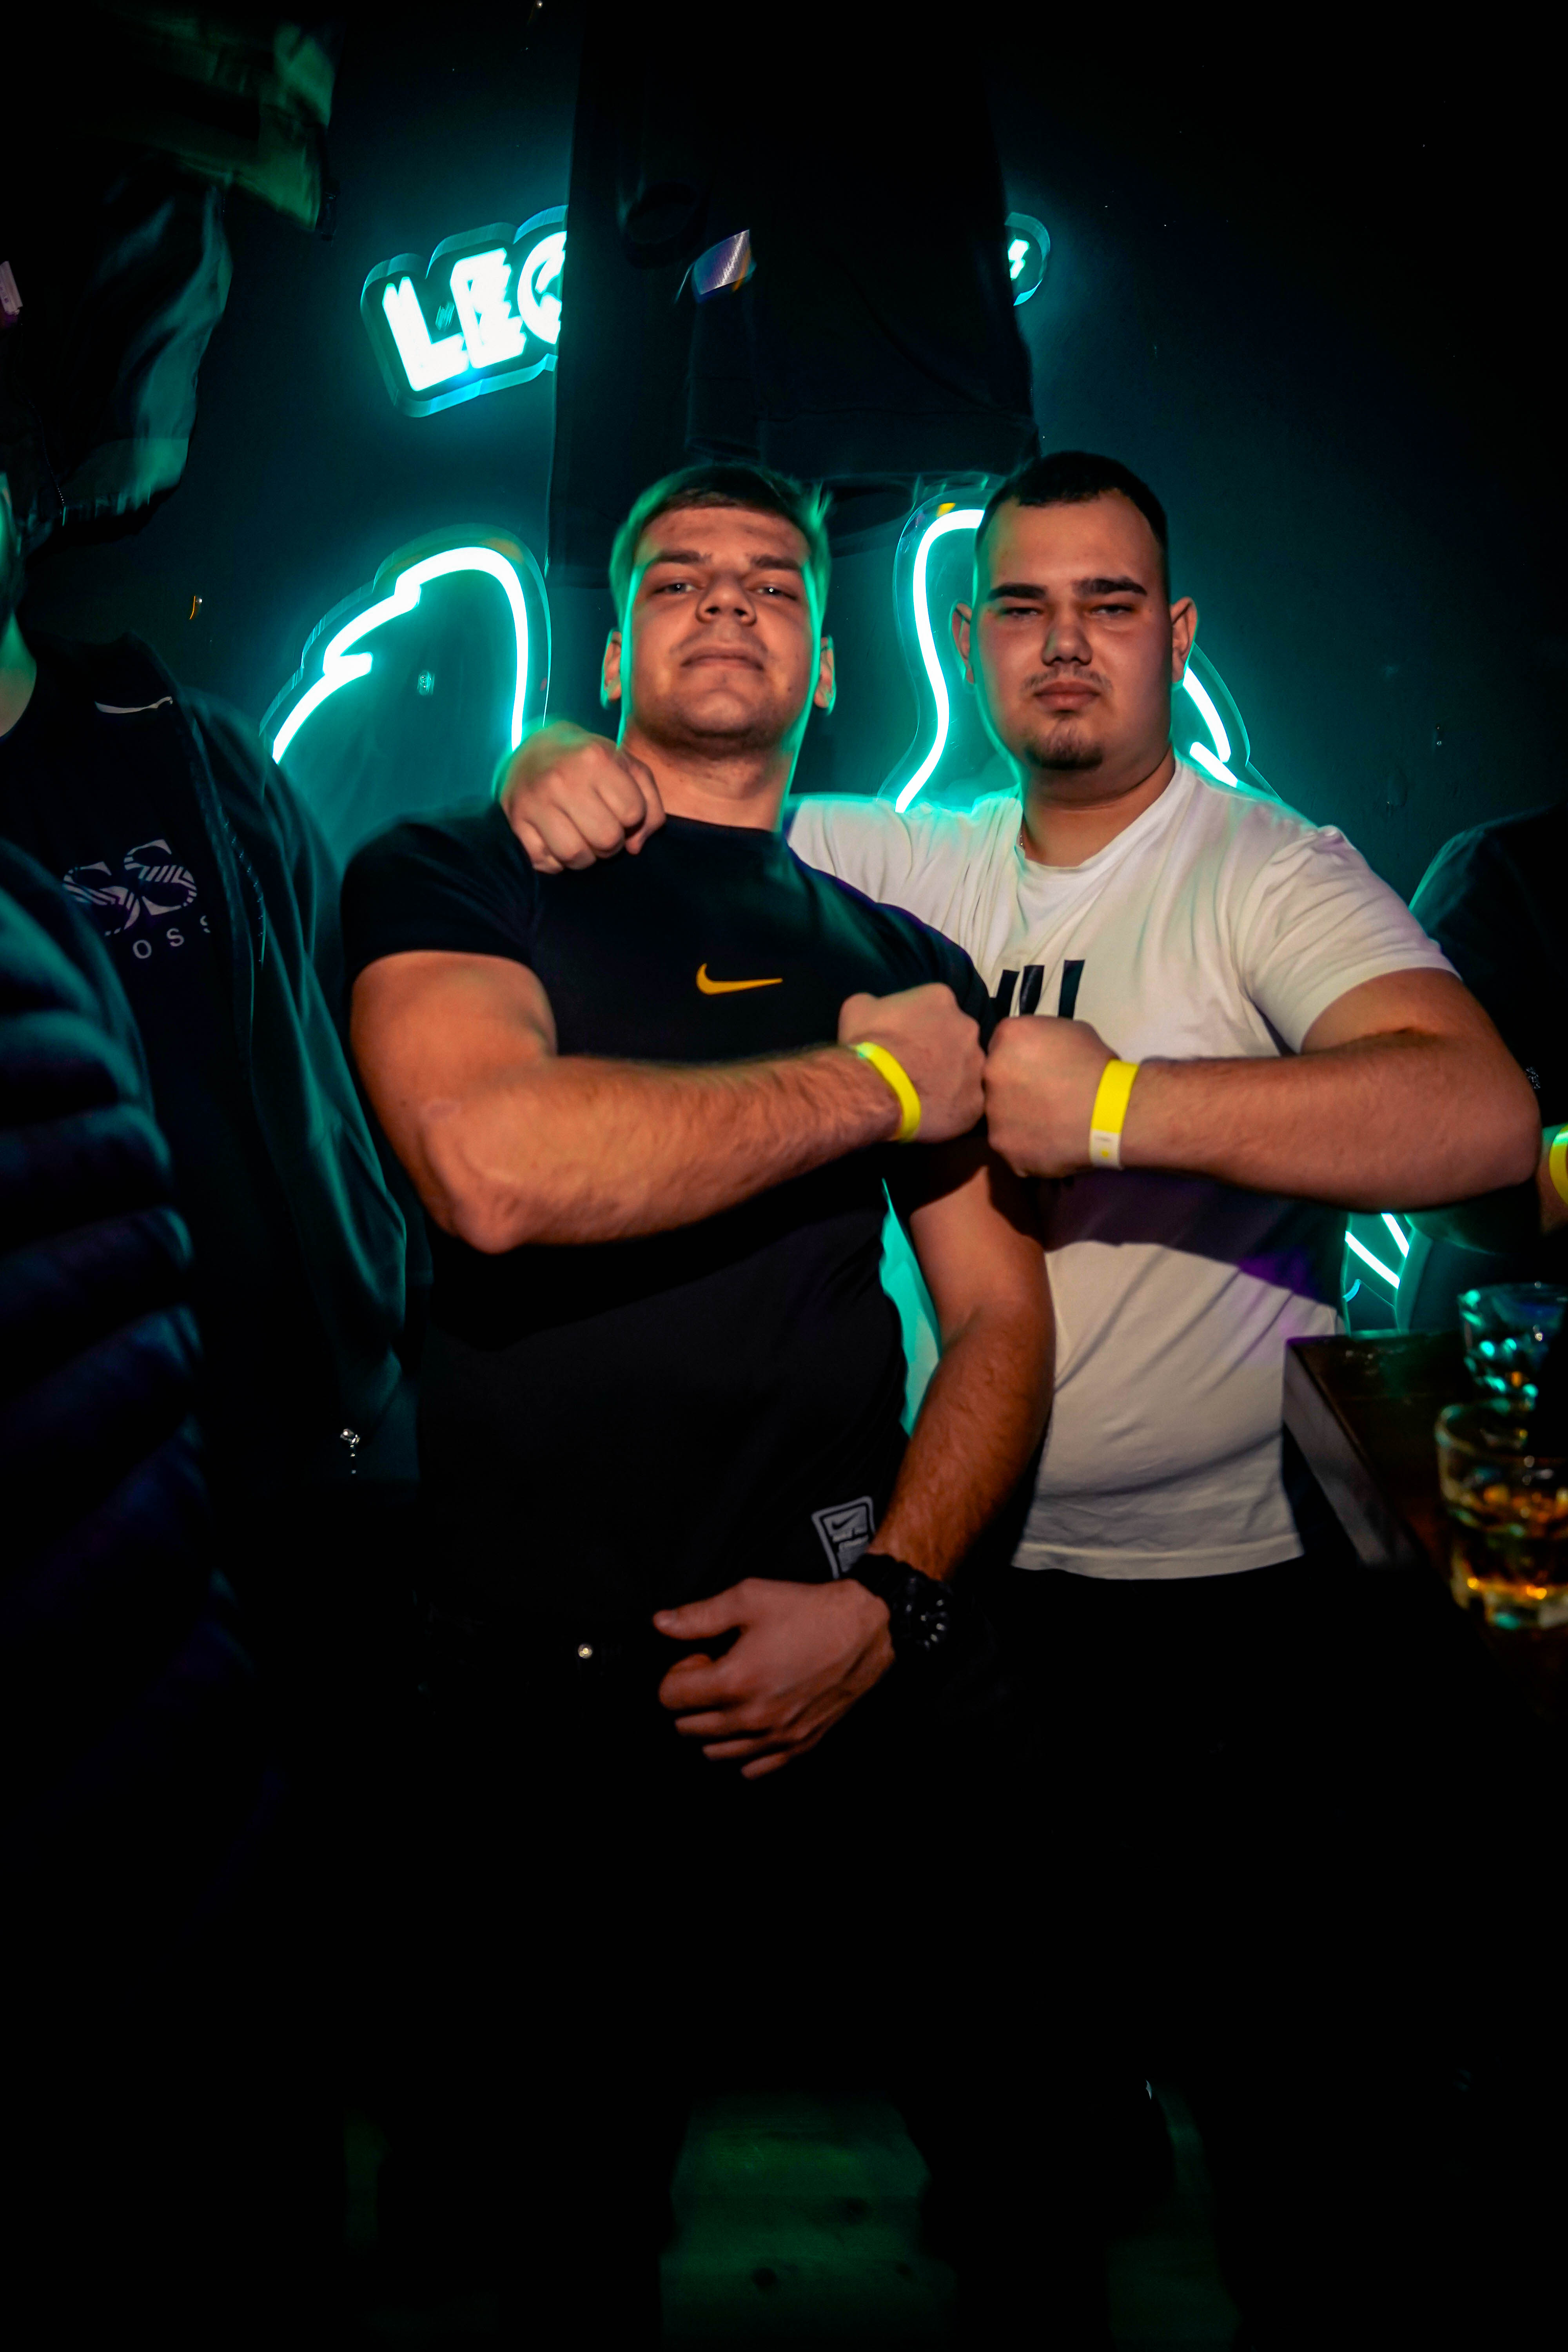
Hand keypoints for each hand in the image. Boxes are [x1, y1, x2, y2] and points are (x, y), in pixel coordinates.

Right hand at [497, 721, 664, 871]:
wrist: (534, 751)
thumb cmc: (590, 764)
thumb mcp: (627, 767)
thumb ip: (650, 803)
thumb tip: (635, 846)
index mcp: (595, 758)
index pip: (633, 813)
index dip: (633, 820)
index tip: (620, 810)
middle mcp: (562, 778)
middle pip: (606, 839)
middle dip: (611, 843)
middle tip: (602, 829)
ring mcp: (535, 800)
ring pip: (575, 855)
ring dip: (585, 857)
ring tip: (582, 839)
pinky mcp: (516, 819)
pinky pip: (545, 862)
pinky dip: (556, 862)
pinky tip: (558, 842)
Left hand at [653, 1577, 893, 1778]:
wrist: (866, 1629)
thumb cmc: (809, 1611)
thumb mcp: (749, 1598)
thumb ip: (698, 1616)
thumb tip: (661, 1624)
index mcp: (734, 1681)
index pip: (670, 1696)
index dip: (677, 1672)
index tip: (699, 1657)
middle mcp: (752, 1718)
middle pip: (688, 1727)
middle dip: (691, 1699)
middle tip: (715, 1671)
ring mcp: (777, 1737)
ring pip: (715, 1752)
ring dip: (712, 1725)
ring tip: (733, 1694)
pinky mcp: (799, 1745)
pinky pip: (754, 1768)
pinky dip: (743, 1751)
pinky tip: (751, 1721)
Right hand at [839, 984, 983, 1143]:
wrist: (875, 1090)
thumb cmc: (867, 1046)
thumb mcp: (858, 1009)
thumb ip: (876, 1004)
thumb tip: (877, 1008)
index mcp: (941, 999)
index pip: (936, 1006)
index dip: (920, 1024)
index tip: (906, 1039)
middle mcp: (967, 1026)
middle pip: (957, 1035)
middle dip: (941, 1048)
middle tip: (918, 1066)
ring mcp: (976, 1064)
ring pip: (967, 1068)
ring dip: (951, 1076)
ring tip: (925, 1091)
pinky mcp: (976, 1099)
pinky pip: (968, 1101)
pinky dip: (953, 1106)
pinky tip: (933, 1111)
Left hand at [984, 1015, 1115, 1175]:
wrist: (1112, 1111)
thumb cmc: (1097, 1066)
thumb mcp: (1070, 1032)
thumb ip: (1041, 1037)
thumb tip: (1034, 1050)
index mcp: (1008, 1036)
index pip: (1000, 1046)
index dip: (1018, 1059)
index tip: (1036, 1070)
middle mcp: (990, 1071)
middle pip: (993, 1081)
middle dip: (1012, 1089)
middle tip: (1041, 1099)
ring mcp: (993, 1112)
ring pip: (999, 1115)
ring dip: (1017, 1119)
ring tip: (1048, 1124)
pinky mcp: (1002, 1144)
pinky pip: (1010, 1145)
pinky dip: (1026, 1146)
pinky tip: (1049, 1142)